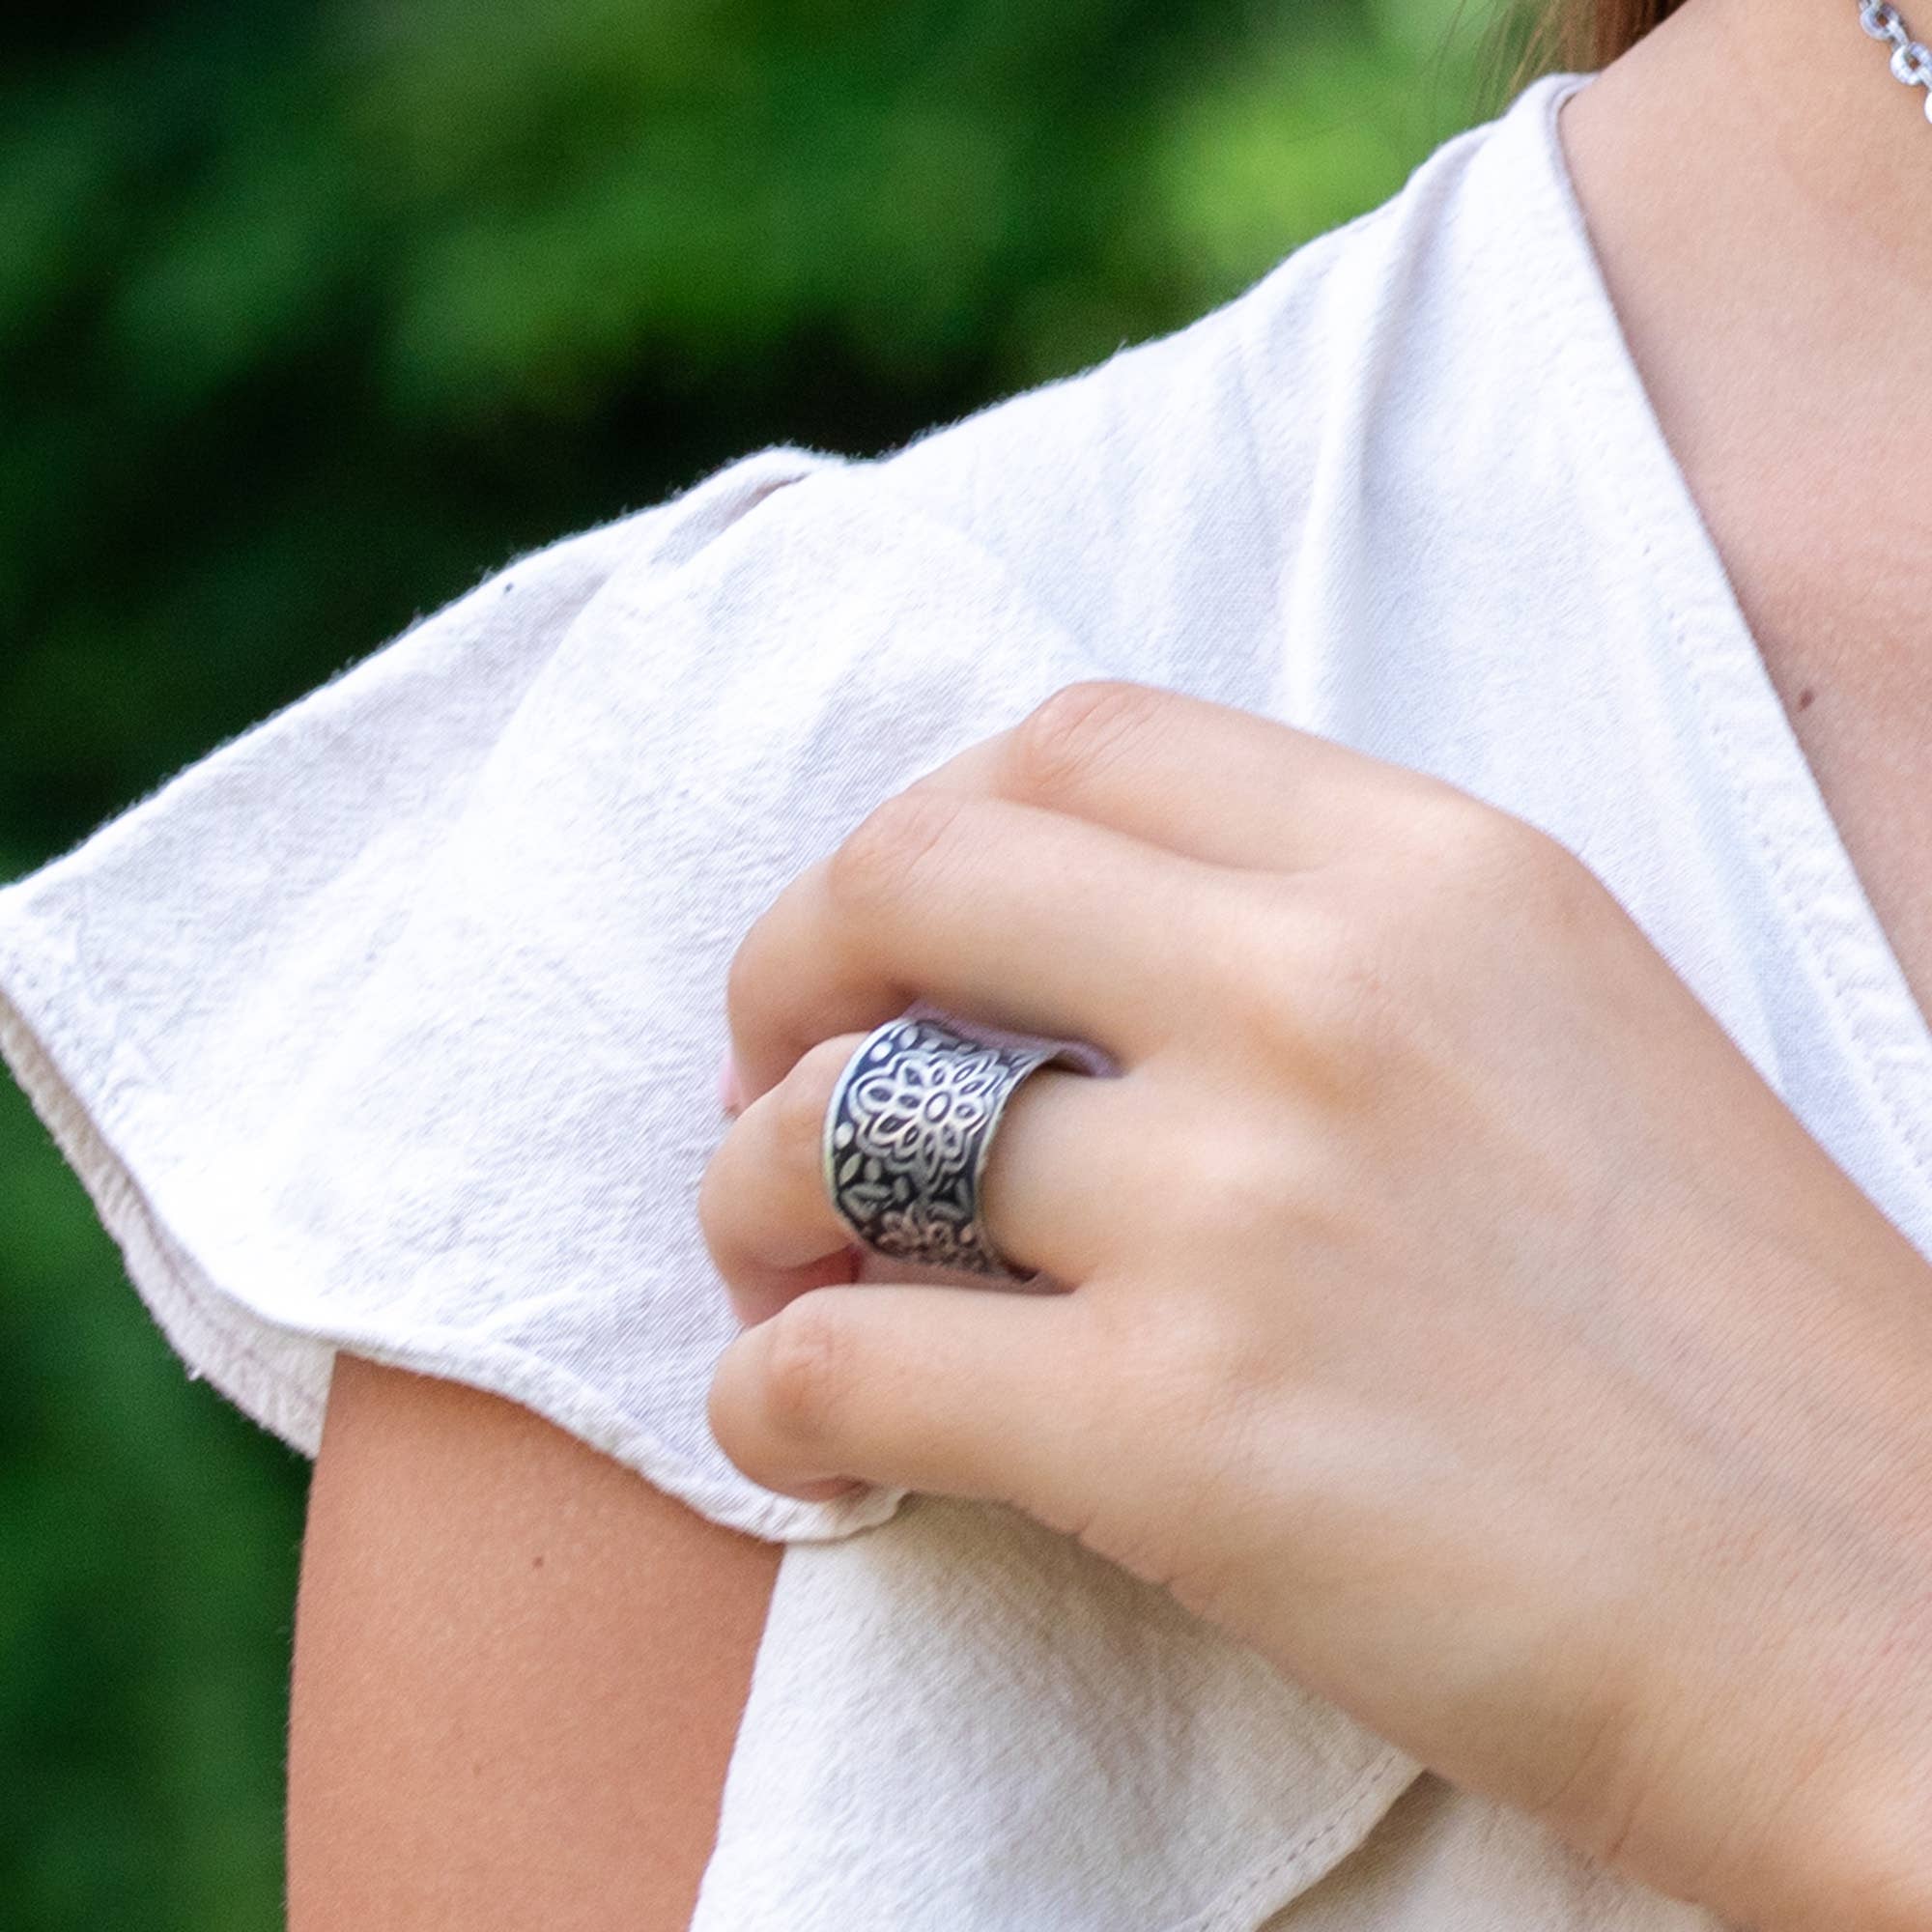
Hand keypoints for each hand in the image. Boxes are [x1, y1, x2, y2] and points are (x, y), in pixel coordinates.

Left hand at [700, 680, 1931, 1930]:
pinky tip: (802, 1430)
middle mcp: (1322, 993)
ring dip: (746, 1191)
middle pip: (911, 873)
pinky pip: (847, 1365)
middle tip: (770, 1077)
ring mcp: (1242, 1204)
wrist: (1886, 1622)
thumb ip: (1325, 953)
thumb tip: (1063, 979)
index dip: (924, 827)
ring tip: (769, 1267)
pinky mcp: (1182, 1431)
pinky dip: (770, 1396)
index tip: (888, 943)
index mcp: (1431, 871)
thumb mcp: (1554, 1031)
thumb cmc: (1734, 1343)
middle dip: (785, 969)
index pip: (1076, 742)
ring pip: (839, 1124)